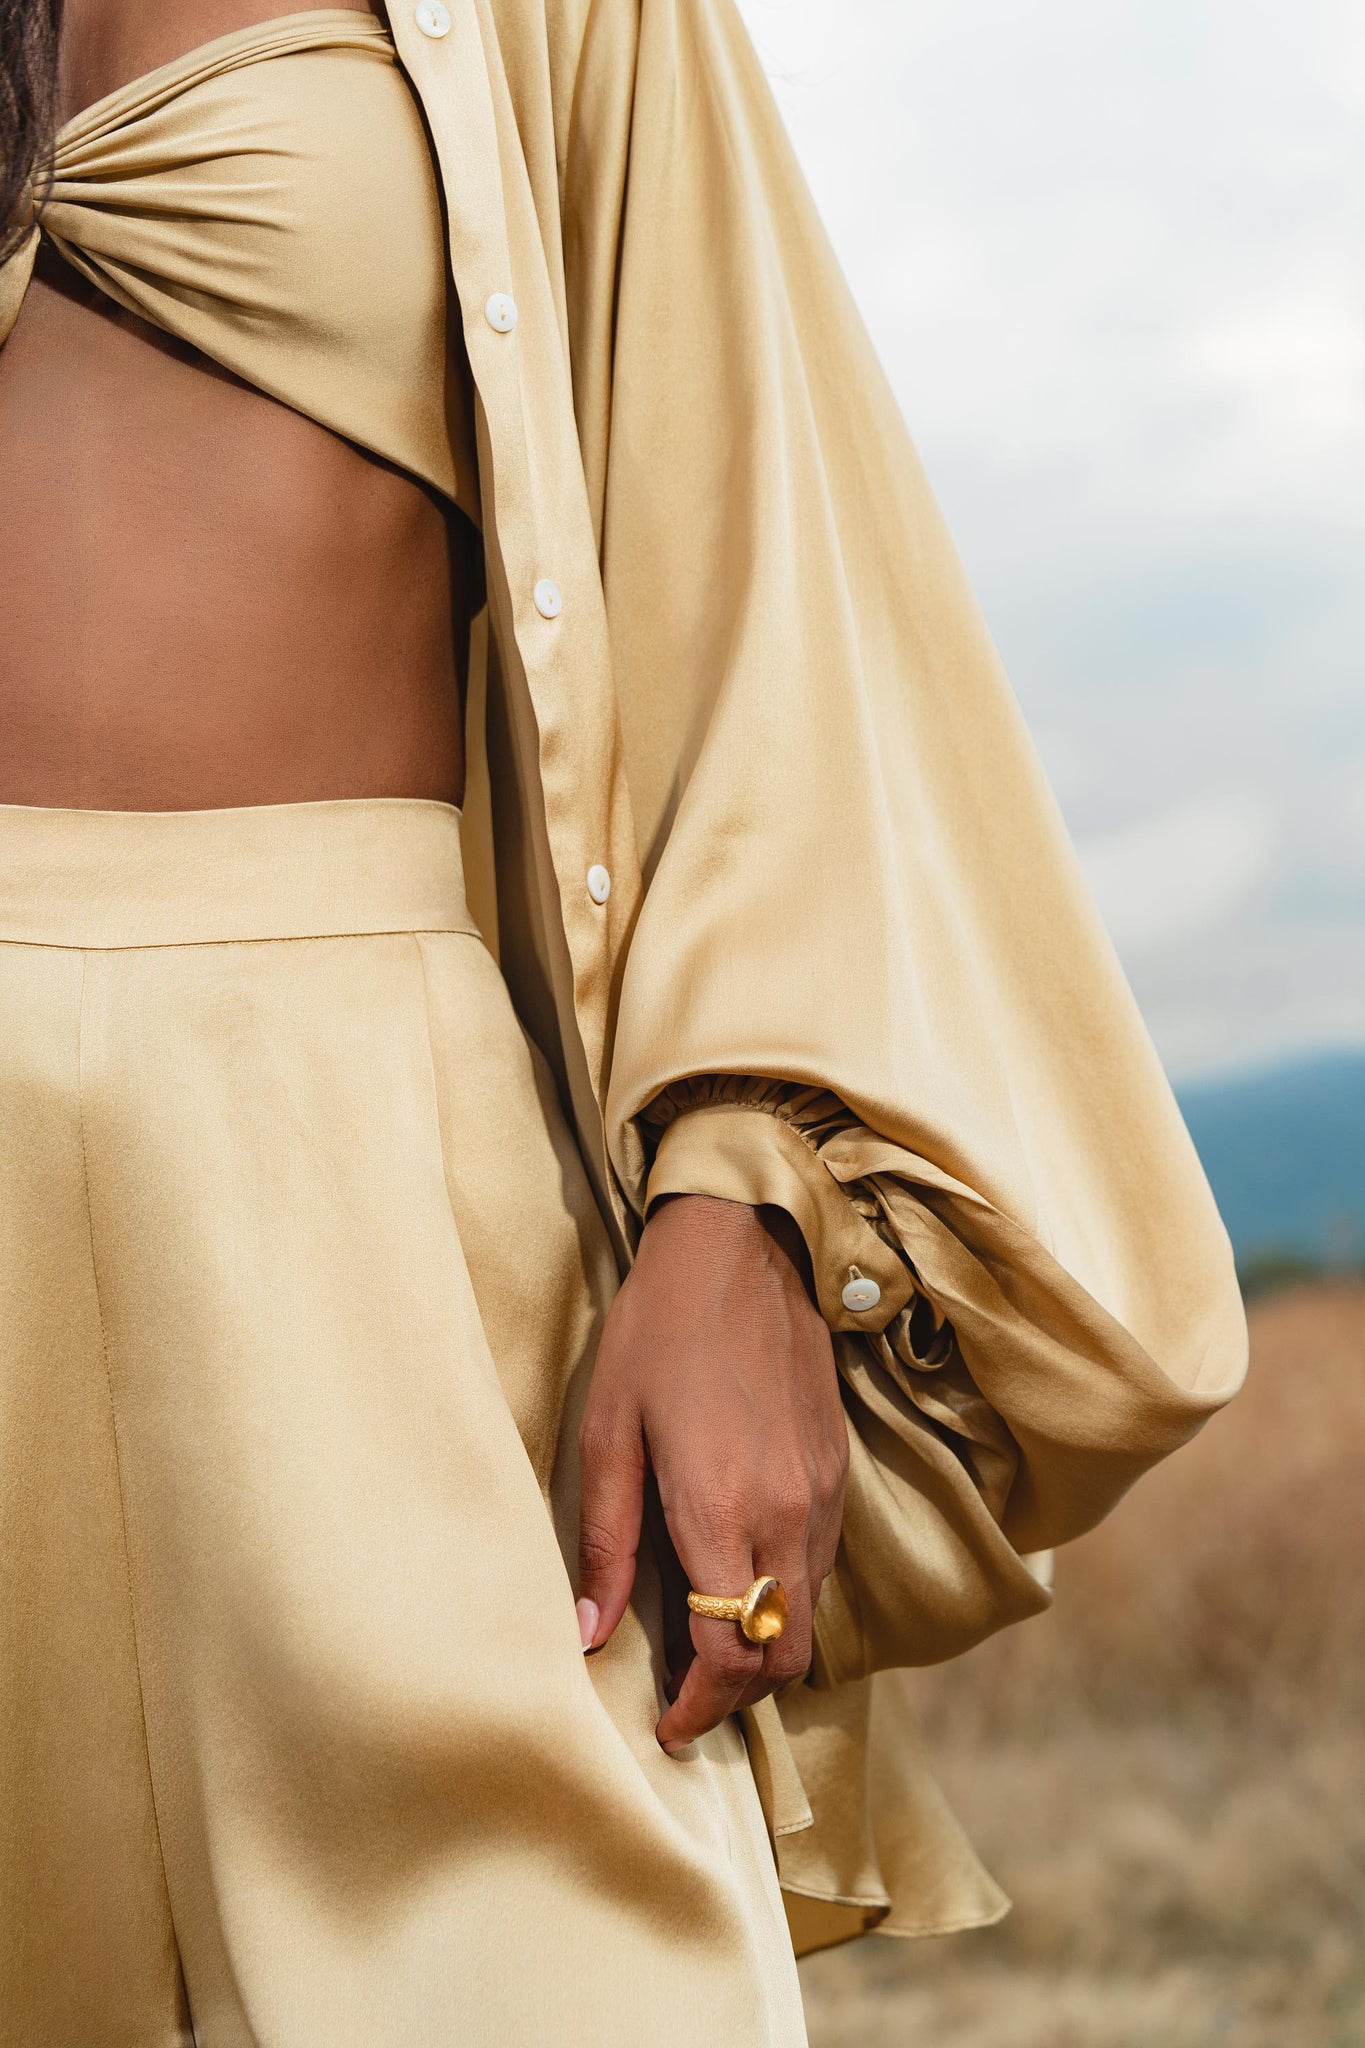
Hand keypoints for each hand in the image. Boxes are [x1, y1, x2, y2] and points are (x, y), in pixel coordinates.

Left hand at [576, 1192, 847, 1751]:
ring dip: (763, 1646)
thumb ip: (602, 1539)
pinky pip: (821, 1566)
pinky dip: (786, 1596)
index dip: (698, 1707)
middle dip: (736, 1694)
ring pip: (810, 1617)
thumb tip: (584, 1632)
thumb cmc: (659, 1332)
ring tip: (702, 1632)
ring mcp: (821, 1494)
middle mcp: (786, 1516)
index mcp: (721, 1512)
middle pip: (783, 1657)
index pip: (731, 1656)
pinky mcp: (837, 1471)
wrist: (744, 1250)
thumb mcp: (607, 1430)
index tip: (665, 1725)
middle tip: (682, 1690)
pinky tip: (738, 1569)